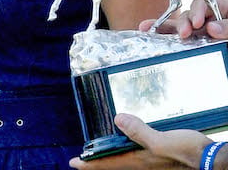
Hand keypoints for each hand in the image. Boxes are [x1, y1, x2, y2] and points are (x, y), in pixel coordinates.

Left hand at [69, 114, 208, 168]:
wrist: (211, 161)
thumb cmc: (189, 154)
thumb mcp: (161, 141)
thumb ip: (139, 131)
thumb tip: (118, 120)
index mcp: (139, 162)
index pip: (107, 164)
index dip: (88, 164)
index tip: (73, 162)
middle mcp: (142, 165)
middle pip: (113, 165)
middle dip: (97, 163)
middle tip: (82, 160)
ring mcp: (152, 164)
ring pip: (124, 163)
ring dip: (111, 159)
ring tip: (101, 153)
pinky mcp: (161, 161)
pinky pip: (136, 158)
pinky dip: (127, 154)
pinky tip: (129, 147)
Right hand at [141, 0, 227, 39]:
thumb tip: (212, 28)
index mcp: (223, 10)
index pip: (207, 4)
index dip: (200, 12)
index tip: (199, 24)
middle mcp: (209, 19)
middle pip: (190, 15)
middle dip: (184, 23)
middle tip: (185, 34)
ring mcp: (200, 32)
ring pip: (179, 26)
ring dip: (166, 27)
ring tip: (151, 30)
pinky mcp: (195, 43)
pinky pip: (176, 37)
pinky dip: (162, 34)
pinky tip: (148, 30)